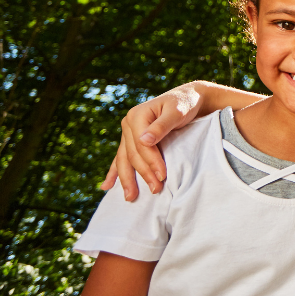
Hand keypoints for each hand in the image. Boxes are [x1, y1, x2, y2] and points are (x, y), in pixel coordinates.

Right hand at [100, 82, 203, 200]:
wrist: (188, 98)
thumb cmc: (185, 104)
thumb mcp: (177, 111)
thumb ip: (162, 125)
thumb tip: (144, 141)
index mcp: (137, 115)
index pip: (141, 145)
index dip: (152, 162)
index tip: (163, 176)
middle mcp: (128, 124)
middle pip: (132, 154)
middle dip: (143, 174)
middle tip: (155, 190)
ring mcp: (128, 132)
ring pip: (124, 159)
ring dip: (127, 179)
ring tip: (130, 197)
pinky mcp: (131, 139)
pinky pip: (121, 158)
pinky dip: (114, 172)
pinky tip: (107, 187)